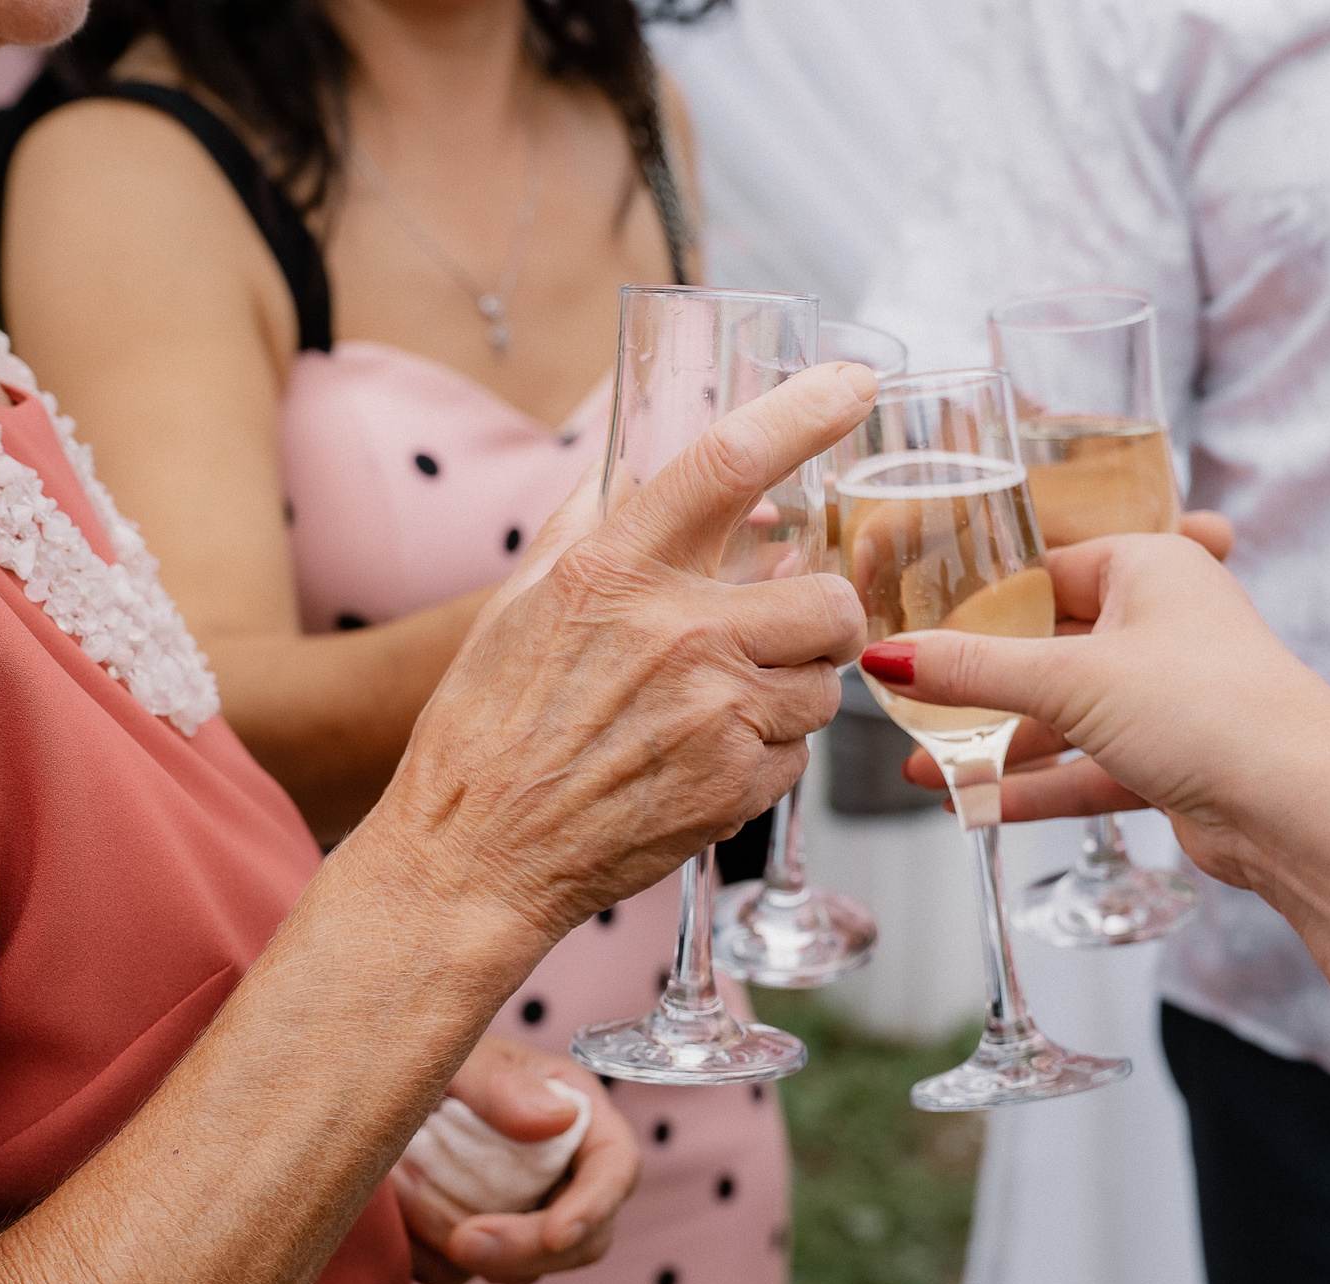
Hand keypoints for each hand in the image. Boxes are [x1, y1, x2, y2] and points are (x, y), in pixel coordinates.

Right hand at [353, 362, 877, 948]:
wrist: (476, 853)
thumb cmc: (487, 730)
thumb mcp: (520, 603)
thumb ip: (587, 525)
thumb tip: (633, 465)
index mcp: (615, 568)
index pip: (728, 461)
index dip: (804, 411)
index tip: (853, 383)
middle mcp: (677, 631)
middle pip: (826, 596)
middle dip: (820, 615)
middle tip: (781, 632)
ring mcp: (714, 711)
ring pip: (824, 683)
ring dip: (791, 691)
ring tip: (720, 708)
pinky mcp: (736, 783)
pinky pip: (797, 754)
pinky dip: (766, 756)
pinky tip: (702, 762)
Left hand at [401, 1035, 640, 1283]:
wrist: (380, 1086)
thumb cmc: (430, 1055)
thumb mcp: (460, 1055)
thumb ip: (500, 1082)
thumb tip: (557, 1120)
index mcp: (578, 1114)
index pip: (614, 1168)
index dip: (594, 1207)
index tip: (555, 1236)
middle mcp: (563, 1171)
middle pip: (582, 1240)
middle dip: (524, 1250)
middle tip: (461, 1243)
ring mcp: (522, 1214)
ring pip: (519, 1268)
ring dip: (461, 1248)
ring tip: (403, 1185)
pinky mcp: (479, 1242)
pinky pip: (463, 1275)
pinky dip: (428, 1256)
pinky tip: (397, 1208)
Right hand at [869, 524, 1329, 891]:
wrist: (1300, 806)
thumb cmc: (1212, 709)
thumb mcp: (1071, 680)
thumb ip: (973, 671)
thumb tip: (890, 657)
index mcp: (1150, 569)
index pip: (1043, 572)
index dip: (977, 601)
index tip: (913, 622)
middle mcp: (1163, 625)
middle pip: (1048, 650)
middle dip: (979, 685)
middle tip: (908, 700)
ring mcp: (1169, 698)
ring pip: (1065, 717)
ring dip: (998, 747)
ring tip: (921, 768)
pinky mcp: (1172, 763)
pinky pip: (1087, 769)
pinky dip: (1035, 787)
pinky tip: (973, 806)